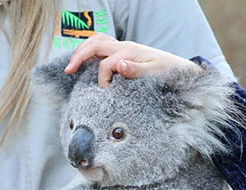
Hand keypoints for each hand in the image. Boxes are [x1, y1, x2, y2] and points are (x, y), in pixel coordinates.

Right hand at [64, 33, 199, 87]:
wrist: (177, 69)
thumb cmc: (167, 73)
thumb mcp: (154, 73)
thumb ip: (136, 70)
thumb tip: (119, 64)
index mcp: (129, 52)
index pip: (106, 63)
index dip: (102, 79)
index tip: (105, 92)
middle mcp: (124, 47)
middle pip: (95, 44)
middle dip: (79, 56)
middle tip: (68, 70)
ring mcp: (122, 47)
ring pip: (96, 41)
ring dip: (82, 50)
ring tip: (72, 64)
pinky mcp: (122, 52)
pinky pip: (101, 45)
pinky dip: (89, 50)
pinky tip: (84, 61)